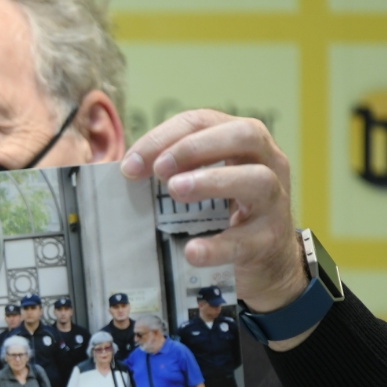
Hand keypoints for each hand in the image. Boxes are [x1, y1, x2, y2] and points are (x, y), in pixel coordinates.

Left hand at [121, 110, 313, 349]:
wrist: (266, 264)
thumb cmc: (224, 217)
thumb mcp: (200, 188)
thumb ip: (167, 176)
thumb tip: (112, 173)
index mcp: (242, 142)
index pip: (204, 121)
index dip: (165, 136)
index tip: (131, 164)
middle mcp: (267, 163)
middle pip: (244, 135)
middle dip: (195, 147)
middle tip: (159, 169)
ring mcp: (273, 201)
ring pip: (256, 179)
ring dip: (212, 180)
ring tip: (176, 190)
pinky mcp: (270, 240)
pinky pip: (246, 240)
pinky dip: (217, 245)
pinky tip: (192, 250)